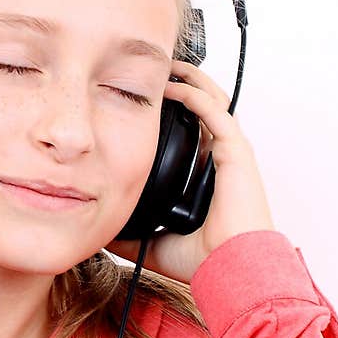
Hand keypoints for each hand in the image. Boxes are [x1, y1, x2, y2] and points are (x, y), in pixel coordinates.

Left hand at [104, 58, 277, 284]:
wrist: (230, 269)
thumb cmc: (206, 261)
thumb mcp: (155, 244)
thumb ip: (131, 235)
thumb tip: (102, 233)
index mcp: (209, 177)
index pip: (194, 134)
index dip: (175, 114)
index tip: (147, 104)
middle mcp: (222, 161)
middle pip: (205, 109)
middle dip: (183, 87)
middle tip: (155, 74)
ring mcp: (231, 154)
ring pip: (213, 101)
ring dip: (190, 81)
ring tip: (165, 67)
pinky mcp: (236, 152)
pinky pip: (215, 111)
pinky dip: (194, 95)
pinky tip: (172, 87)